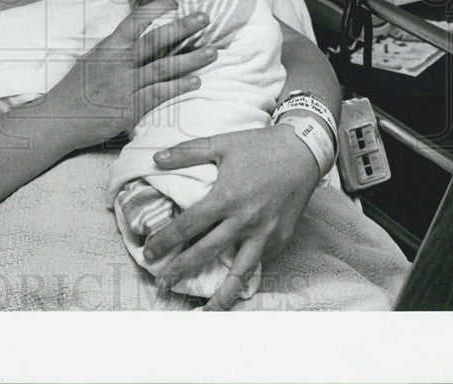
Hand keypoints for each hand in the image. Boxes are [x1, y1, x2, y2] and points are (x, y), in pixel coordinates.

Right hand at [49, 11, 216, 148]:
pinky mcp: (127, 107)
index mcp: (108, 47)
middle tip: (205, 18)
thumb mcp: (90, 60)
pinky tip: (196, 81)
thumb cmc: (73, 90)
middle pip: (155, 40)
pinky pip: (158, 94)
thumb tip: (134, 37)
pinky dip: (178, 87)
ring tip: (212, 51)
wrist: (56, 120)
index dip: (157, 9)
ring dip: (190, 59)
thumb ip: (113, 49)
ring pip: (162, 67)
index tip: (177, 0)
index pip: (134, 21)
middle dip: (183, 28)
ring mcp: (122, 84)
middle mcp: (117, 62)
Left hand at [143, 125, 319, 309]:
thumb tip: (156, 159)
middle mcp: (244, 220)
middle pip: (206, 253)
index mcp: (226, 198)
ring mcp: (265, 233)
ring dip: (220, 293)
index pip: (188, 226)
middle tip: (162, 283)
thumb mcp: (221, 143)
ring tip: (206, 310)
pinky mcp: (281, 238)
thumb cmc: (260, 146)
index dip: (165, 240)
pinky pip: (260, 261)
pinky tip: (233, 284)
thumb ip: (187, 152)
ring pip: (239, 271)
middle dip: (181, 270)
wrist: (303, 151)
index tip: (149, 252)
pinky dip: (246, 274)